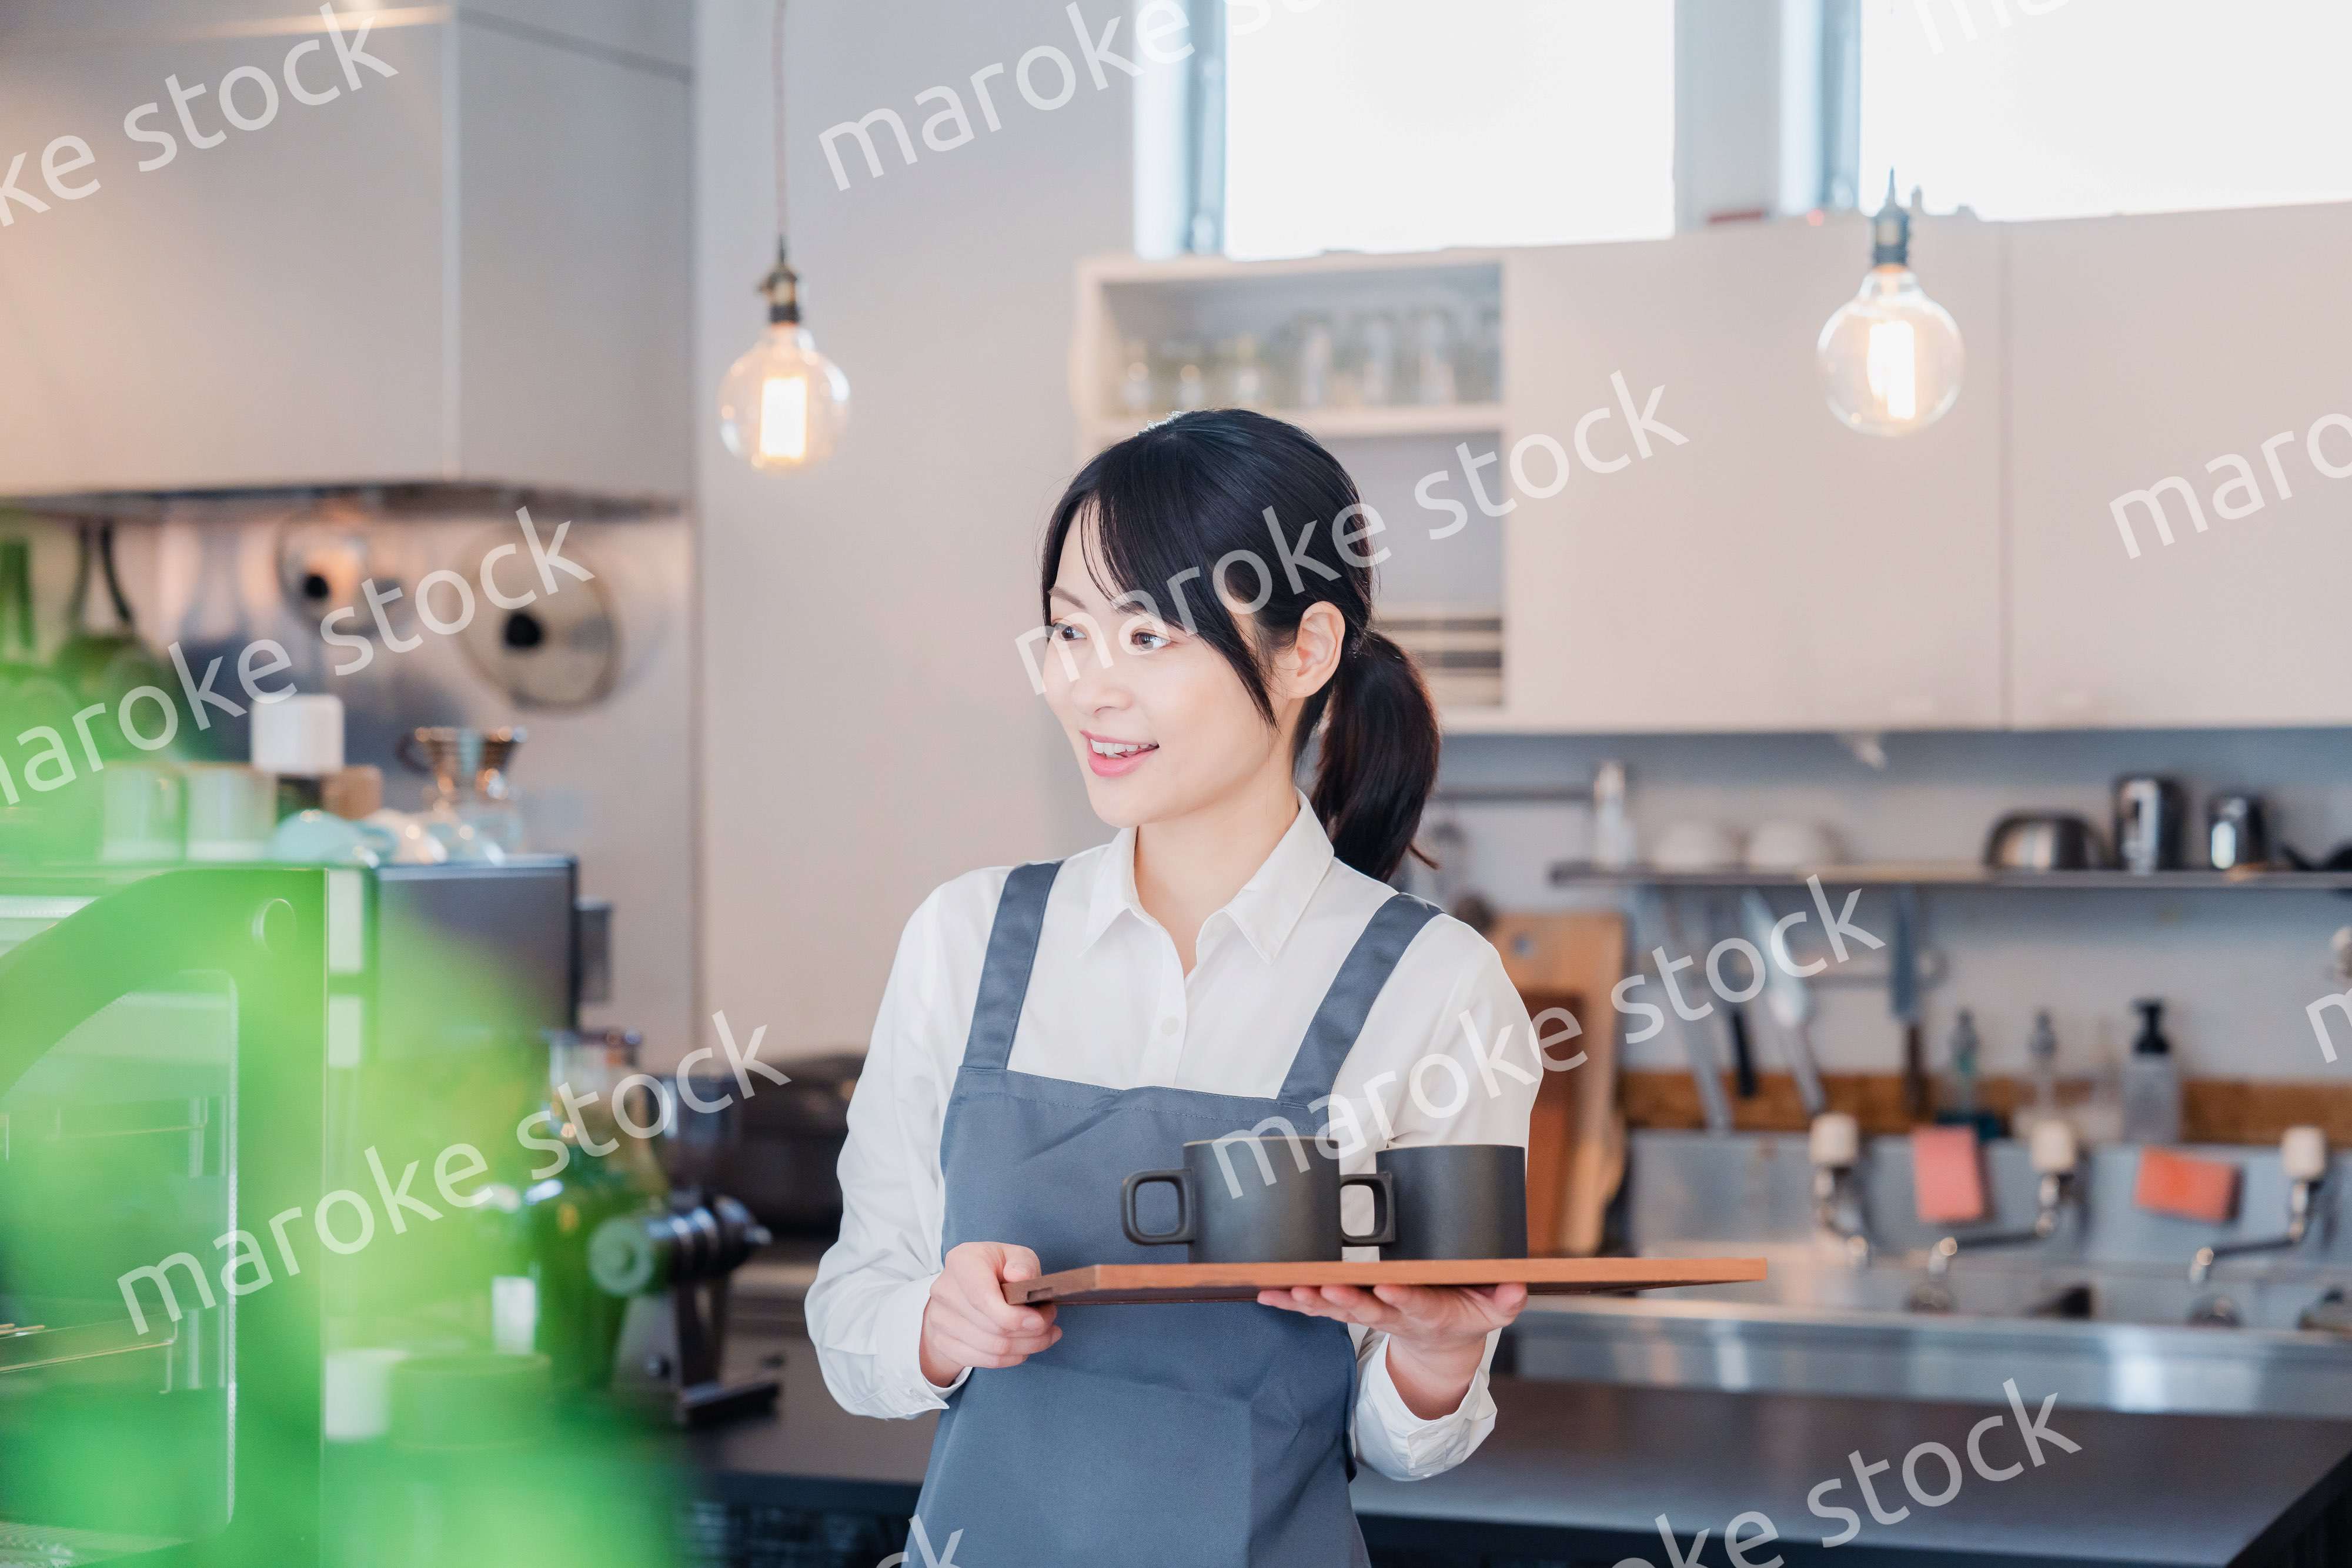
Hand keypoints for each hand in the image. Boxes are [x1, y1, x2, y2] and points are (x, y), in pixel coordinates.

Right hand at [918, 1241, 1060, 1387]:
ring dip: (1026, 1347)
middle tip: (1050, 1325)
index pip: (984, 1299)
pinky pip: (984, 1361)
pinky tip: (1026, 1348)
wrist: (962, 1288)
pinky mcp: (942, 1342)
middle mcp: (945, 1291)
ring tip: (1045, 1336)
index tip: (1040, 1321)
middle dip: (1030, 1332)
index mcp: (962, 1262)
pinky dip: (1011, 1358)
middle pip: (992, 1327)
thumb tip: (1021, 1278)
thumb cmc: (995, 1268)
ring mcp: (939, 1319)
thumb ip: (1023, 1263)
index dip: (1014, 1316)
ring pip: (991, 1348)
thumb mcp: (1014, 1255)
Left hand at [1255, 1282, 1526, 1419]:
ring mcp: (1371, 1315)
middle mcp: (1395, 1315)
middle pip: (1368, 1310)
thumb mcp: (1494, 1310)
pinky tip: (1267, 1294)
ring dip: (1312, 1302)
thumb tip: (1517, 1286)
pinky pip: (1318, 1309)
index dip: (1402, 1297)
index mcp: (1429, 1312)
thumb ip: (1505, 1299)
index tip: (1388, 1286)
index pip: (1415, 1304)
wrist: (1441, 1344)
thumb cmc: (1466, 1314)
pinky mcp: (1352, 1313)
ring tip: (1289, 1291)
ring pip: (1338, 1311)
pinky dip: (1293, 1302)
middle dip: (1346, 1301)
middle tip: (1325, 1290)